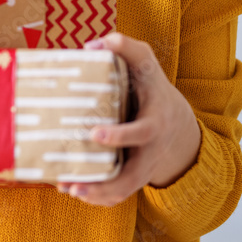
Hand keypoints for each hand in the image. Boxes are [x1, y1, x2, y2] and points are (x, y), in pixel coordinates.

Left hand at [56, 32, 200, 206]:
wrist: (174, 117)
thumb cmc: (150, 84)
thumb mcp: (144, 61)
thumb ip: (125, 46)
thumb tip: (92, 45)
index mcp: (155, 121)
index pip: (142, 132)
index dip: (120, 136)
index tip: (94, 133)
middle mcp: (151, 150)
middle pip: (133, 176)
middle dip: (106, 183)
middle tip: (75, 182)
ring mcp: (143, 166)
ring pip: (124, 190)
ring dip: (97, 194)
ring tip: (68, 189)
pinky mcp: (133, 174)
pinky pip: (119, 193)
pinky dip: (98, 196)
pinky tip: (73, 189)